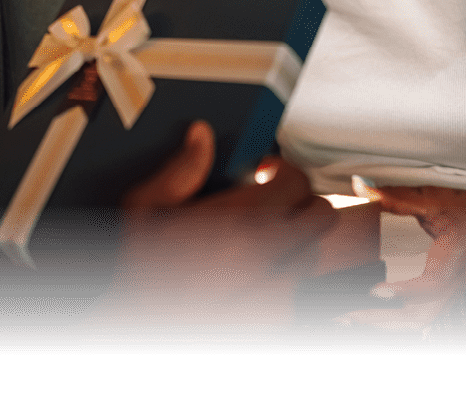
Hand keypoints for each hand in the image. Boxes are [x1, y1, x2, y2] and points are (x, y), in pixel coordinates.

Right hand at [90, 120, 335, 329]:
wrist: (143, 330)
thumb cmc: (143, 270)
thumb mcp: (148, 206)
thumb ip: (182, 167)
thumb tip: (201, 135)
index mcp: (244, 217)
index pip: (298, 180)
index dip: (282, 171)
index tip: (265, 174)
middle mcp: (270, 251)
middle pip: (322, 214)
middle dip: (301, 203)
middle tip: (274, 203)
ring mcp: (279, 288)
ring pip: (312, 251)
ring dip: (293, 240)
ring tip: (258, 242)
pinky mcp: (279, 318)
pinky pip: (295, 288)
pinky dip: (279, 278)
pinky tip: (248, 276)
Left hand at [336, 184, 465, 331]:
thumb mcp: (437, 199)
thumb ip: (397, 196)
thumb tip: (363, 187)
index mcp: (452, 262)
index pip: (429, 284)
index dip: (403, 290)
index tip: (376, 290)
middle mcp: (449, 287)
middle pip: (416, 314)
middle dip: (380, 317)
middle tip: (345, 312)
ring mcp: (445, 298)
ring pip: (414, 321)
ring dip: (382, 323)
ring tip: (350, 317)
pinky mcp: (441, 300)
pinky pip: (416, 319)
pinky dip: (392, 322)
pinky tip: (370, 317)